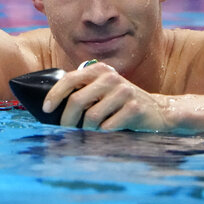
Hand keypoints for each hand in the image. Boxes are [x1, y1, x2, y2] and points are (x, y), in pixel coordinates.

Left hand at [42, 63, 172, 130]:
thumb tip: (51, 108)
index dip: (55, 95)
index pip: (70, 79)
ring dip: (87, 129)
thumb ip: (81, 92)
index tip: (46, 109)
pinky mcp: (135, 107)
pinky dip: (104, 133)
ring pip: (91, 117)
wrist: (157, 110)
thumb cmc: (119, 104)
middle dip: (67, 120)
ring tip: (91, 131)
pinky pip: (108, 126)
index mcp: (99, 70)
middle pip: (77, 101)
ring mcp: (124, 91)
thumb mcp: (100, 91)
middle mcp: (111, 77)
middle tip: (65, 131)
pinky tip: (109, 131)